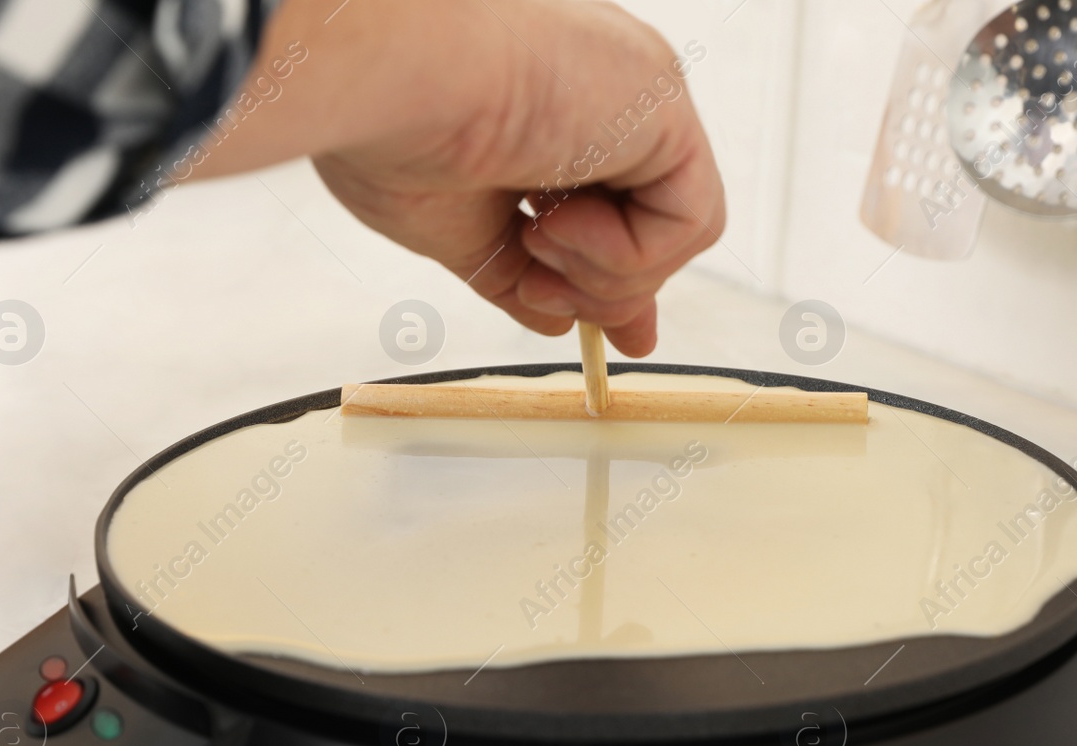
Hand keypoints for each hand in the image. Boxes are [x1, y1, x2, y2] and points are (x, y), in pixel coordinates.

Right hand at [193, 0, 724, 355]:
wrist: (385, 82)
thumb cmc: (390, 131)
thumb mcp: (459, 228)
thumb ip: (520, 271)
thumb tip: (561, 320)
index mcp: (558, 110)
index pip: (618, 202)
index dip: (614, 273)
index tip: (602, 331)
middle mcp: (607, 96)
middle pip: (652, 225)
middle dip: (606, 288)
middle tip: (539, 288)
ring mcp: (639, 97)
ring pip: (676, 233)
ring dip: (603, 274)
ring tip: (535, 240)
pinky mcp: (665, 109)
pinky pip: (691, 222)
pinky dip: (625, 255)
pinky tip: (556, 224)